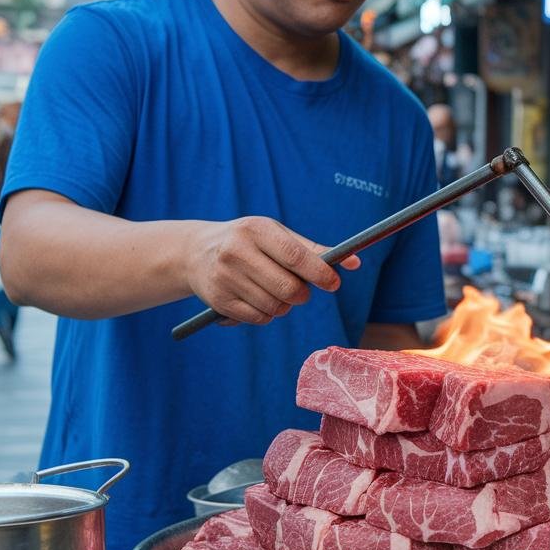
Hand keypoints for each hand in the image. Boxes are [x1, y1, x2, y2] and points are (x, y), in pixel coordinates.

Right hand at [186, 216, 360, 325]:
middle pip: (288, 288)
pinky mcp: (218, 300)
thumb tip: (355, 262)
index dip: (319, 272)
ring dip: (285, 305)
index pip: (294, 256)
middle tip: (302, 290)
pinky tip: (258, 299)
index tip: (334, 283)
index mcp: (255, 230)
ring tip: (275, 291)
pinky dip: (267, 314)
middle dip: (302, 294)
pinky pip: (259, 319)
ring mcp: (224, 277)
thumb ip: (313, 249)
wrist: (195, 252)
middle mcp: (236, 252)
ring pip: (275, 307)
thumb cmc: (249, 242)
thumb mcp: (276, 235)